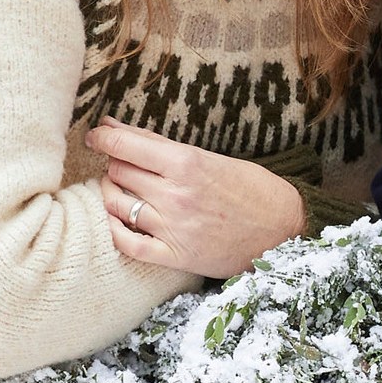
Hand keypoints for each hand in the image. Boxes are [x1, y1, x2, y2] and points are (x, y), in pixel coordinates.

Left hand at [91, 120, 306, 278]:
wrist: (285, 231)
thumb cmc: (252, 189)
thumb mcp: (210, 158)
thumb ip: (160, 145)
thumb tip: (113, 126)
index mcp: (187, 164)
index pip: (123, 145)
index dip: (102, 137)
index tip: (96, 136)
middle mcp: (176, 195)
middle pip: (117, 171)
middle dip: (115, 164)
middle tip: (126, 165)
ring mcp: (173, 228)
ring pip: (115, 204)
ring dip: (112, 193)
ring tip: (124, 190)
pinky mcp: (175, 256)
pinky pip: (126, 244)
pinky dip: (114, 230)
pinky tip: (118, 220)